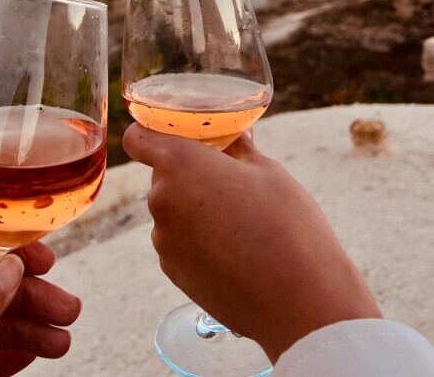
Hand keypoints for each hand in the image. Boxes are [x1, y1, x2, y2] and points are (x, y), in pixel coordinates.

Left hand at [124, 125, 380, 362]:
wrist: (300, 304)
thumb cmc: (287, 226)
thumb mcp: (267, 171)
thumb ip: (237, 147)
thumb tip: (230, 135)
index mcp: (179, 163)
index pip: (137, 138)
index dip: (152, 134)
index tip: (176, 139)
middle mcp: (161, 199)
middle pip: (162, 175)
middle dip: (188, 174)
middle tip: (229, 183)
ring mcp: (164, 239)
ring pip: (171, 210)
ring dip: (193, 210)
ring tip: (239, 224)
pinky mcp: (172, 271)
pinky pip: (178, 242)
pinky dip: (197, 241)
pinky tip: (234, 252)